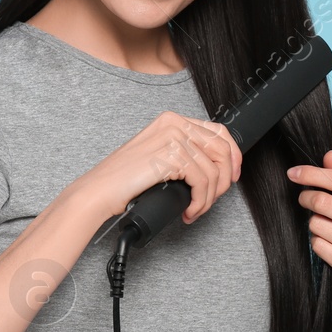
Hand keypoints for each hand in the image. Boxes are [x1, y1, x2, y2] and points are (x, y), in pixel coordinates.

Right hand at [77, 110, 241, 225]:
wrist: (99, 190)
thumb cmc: (124, 179)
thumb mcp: (159, 156)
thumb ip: (184, 152)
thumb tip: (217, 166)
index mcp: (172, 120)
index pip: (218, 131)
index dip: (232, 155)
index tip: (232, 175)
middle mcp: (174, 124)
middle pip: (222, 150)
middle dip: (223, 180)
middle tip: (212, 199)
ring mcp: (172, 138)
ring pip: (214, 171)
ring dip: (209, 198)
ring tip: (195, 209)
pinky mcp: (171, 156)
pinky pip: (202, 182)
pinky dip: (200, 202)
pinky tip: (189, 210)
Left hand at [286, 149, 331, 288]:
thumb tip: (329, 155)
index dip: (312, 174)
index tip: (293, 173)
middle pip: (322, 203)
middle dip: (307, 197)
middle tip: (304, 198)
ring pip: (316, 224)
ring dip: (314, 221)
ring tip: (325, 222)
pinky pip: (318, 245)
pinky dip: (317, 239)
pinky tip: (329, 239)